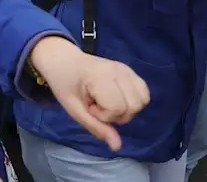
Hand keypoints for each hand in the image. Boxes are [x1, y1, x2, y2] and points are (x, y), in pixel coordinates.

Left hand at [28, 36, 148, 151]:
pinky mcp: (130, 70)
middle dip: (118, 114)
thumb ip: (97, 128)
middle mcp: (118, 70)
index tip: (89, 106)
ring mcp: (126, 68)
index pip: (118, 107)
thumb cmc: (65, 84)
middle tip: (98, 105)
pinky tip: (116, 97)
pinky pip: (143, 92)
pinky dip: (133, 101)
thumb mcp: (75, 110)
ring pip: (143, 99)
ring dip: (127, 108)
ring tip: (107, 101)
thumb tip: (117, 147)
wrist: (63, 60)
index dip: (104, 115)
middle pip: (135, 105)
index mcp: (101, 76)